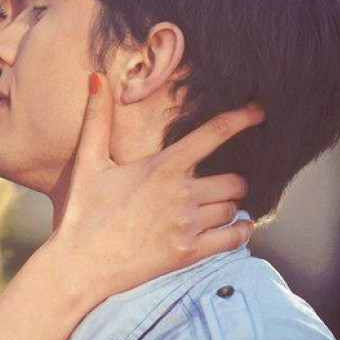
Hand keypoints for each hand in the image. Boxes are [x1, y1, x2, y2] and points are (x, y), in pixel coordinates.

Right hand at [48, 72, 262, 308]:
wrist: (79, 264)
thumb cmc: (82, 211)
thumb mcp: (88, 161)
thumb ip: (96, 117)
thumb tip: (96, 76)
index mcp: (162, 167)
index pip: (213, 135)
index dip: (242, 119)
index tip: (260, 111)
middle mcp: (182, 194)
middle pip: (234, 180)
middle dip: (232, 179)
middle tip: (219, 182)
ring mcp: (188, 226)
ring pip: (233, 209)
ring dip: (229, 206)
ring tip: (216, 206)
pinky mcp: (189, 253)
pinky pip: (233, 238)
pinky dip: (240, 231)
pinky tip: (236, 227)